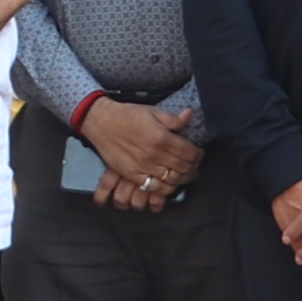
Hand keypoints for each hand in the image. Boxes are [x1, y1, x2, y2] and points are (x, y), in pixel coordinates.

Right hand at [80, 94, 195, 212]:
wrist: (102, 123)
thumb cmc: (127, 116)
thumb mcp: (152, 111)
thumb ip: (173, 118)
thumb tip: (189, 115)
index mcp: (162, 138)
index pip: (189, 152)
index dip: (198, 154)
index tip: (199, 153)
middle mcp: (155, 155)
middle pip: (183, 167)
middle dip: (194, 167)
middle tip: (196, 165)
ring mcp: (144, 167)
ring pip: (172, 180)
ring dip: (183, 179)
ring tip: (187, 175)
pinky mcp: (133, 175)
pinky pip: (155, 187)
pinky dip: (166, 188)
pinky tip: (170, 184)